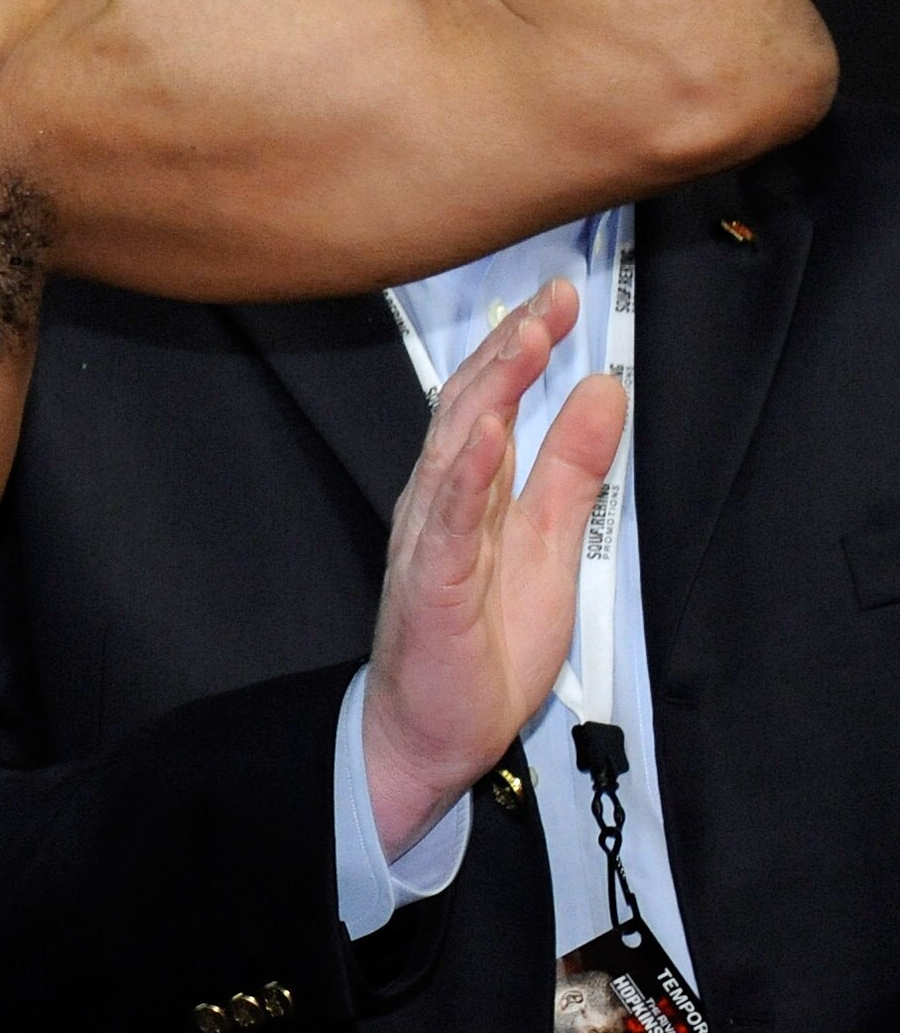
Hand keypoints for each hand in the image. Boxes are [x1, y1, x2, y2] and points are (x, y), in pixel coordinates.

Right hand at [363, 279, 627, 856]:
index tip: (560, 299)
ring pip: (454, 454)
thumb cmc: (478, 644)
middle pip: (467, 412)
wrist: (433, 733)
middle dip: (509, 352)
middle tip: (547, 300)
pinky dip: (464, 477)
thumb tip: (603, 391)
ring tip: (523, 343)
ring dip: (489, 394)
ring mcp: (430, 544)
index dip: (524, 349)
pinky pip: (447, 526)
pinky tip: (485, 437)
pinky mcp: (431, 588)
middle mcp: (439, 506)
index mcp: (468, 494)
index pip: (490, 403)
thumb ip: (571, 470)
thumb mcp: (552, 545)